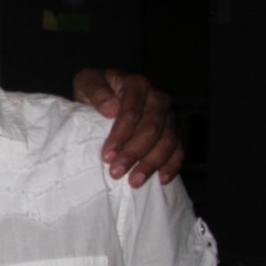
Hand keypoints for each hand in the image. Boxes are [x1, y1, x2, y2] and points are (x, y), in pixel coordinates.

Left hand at [72, 68, 183, 186]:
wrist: (105, 97)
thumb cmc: (95, 92)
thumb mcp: (86, 83)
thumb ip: (95, 90)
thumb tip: (110, 109)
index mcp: (136, 85)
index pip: (132, 111)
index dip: (120, 134)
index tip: (107, 155)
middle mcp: (157, 99)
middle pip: (152, 128)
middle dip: (134, 152)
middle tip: (116, 172)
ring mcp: (168, 116)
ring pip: (167, 141)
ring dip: (151, 163)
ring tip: (133, 182)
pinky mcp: (173, 132)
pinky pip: (179, 149)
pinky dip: (172, 165)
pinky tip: (162, 179)